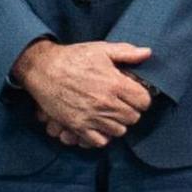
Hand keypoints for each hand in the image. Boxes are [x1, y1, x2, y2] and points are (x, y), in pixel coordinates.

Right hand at [14, 38, 154, 151]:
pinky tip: (100, 124)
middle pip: (133, 118)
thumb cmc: (73, 57)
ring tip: (111, 113)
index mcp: (114, 84)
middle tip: (123, 103)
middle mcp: (105, 103)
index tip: (135, 95)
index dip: (142, 98)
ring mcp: (91, 117)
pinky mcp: (77, 126)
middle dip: (131, 110)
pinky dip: (102, 135)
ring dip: (118, 123)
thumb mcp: (101, 49)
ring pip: (119, 131)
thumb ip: (126, 53)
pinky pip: (99, 141)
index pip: (144, 102)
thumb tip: (148, 53)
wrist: (43, 69)